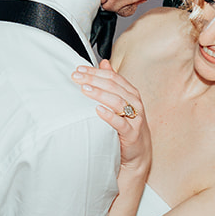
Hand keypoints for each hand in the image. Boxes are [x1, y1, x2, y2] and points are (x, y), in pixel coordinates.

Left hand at [74, 60, 151, 188]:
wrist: (137, 153)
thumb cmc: (127, 126)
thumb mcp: (120, 101)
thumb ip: (112, 82)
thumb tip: (104, 62)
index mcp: (131, 93)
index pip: (113, 77)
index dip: (96, 72)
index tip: (79, 69)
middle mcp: (135, 103)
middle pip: (113, 86)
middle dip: (93, 80)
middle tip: (77, 77)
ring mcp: (135, 118)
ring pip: (117, 101)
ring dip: (99, 94)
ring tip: (85, 89)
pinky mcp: (132, 133)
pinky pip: (121, 123)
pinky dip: (109, 115)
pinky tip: (97, 110)